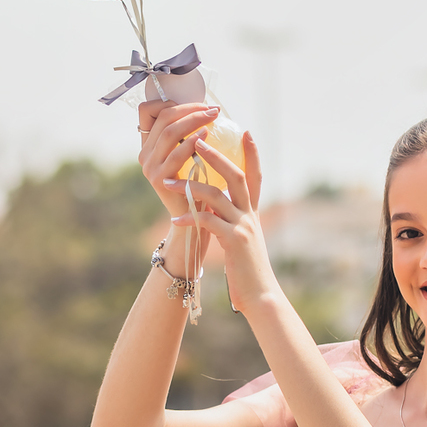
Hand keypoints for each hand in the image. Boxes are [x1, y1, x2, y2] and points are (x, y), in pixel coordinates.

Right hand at [137, 97, 220, 219]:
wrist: (192, 217)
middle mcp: (145, 153)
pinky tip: (206, 136)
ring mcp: (149, 166)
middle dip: (189, 108)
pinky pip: (176, 155)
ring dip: (192, 120)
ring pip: (169, 132)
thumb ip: (189, 135)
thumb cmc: (196, 184)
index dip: (170, 102)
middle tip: (212, 109)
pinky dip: (192, 142)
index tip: (197, 104)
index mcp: (149, 144)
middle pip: (163, 118)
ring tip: (212, 117)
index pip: (148, 111)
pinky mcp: (158, 179)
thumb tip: (208, 109)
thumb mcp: (190, 156)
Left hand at [165, 132, 275, 313]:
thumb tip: (216, 207)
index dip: (252, 154)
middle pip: (236, 176)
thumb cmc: (247, 270)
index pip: (255, 176)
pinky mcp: (234, 242)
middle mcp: (250, 215)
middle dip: (216, 157)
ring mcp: (243, 227)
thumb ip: (232, 220)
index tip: (247, 131)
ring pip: (217, 196)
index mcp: (252, 212)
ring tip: (167, 182)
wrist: (260, 295)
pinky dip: (190, 219)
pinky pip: (208, 223)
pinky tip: (175, 221)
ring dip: (190, 186)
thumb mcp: (241, 239)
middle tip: (198, 140)